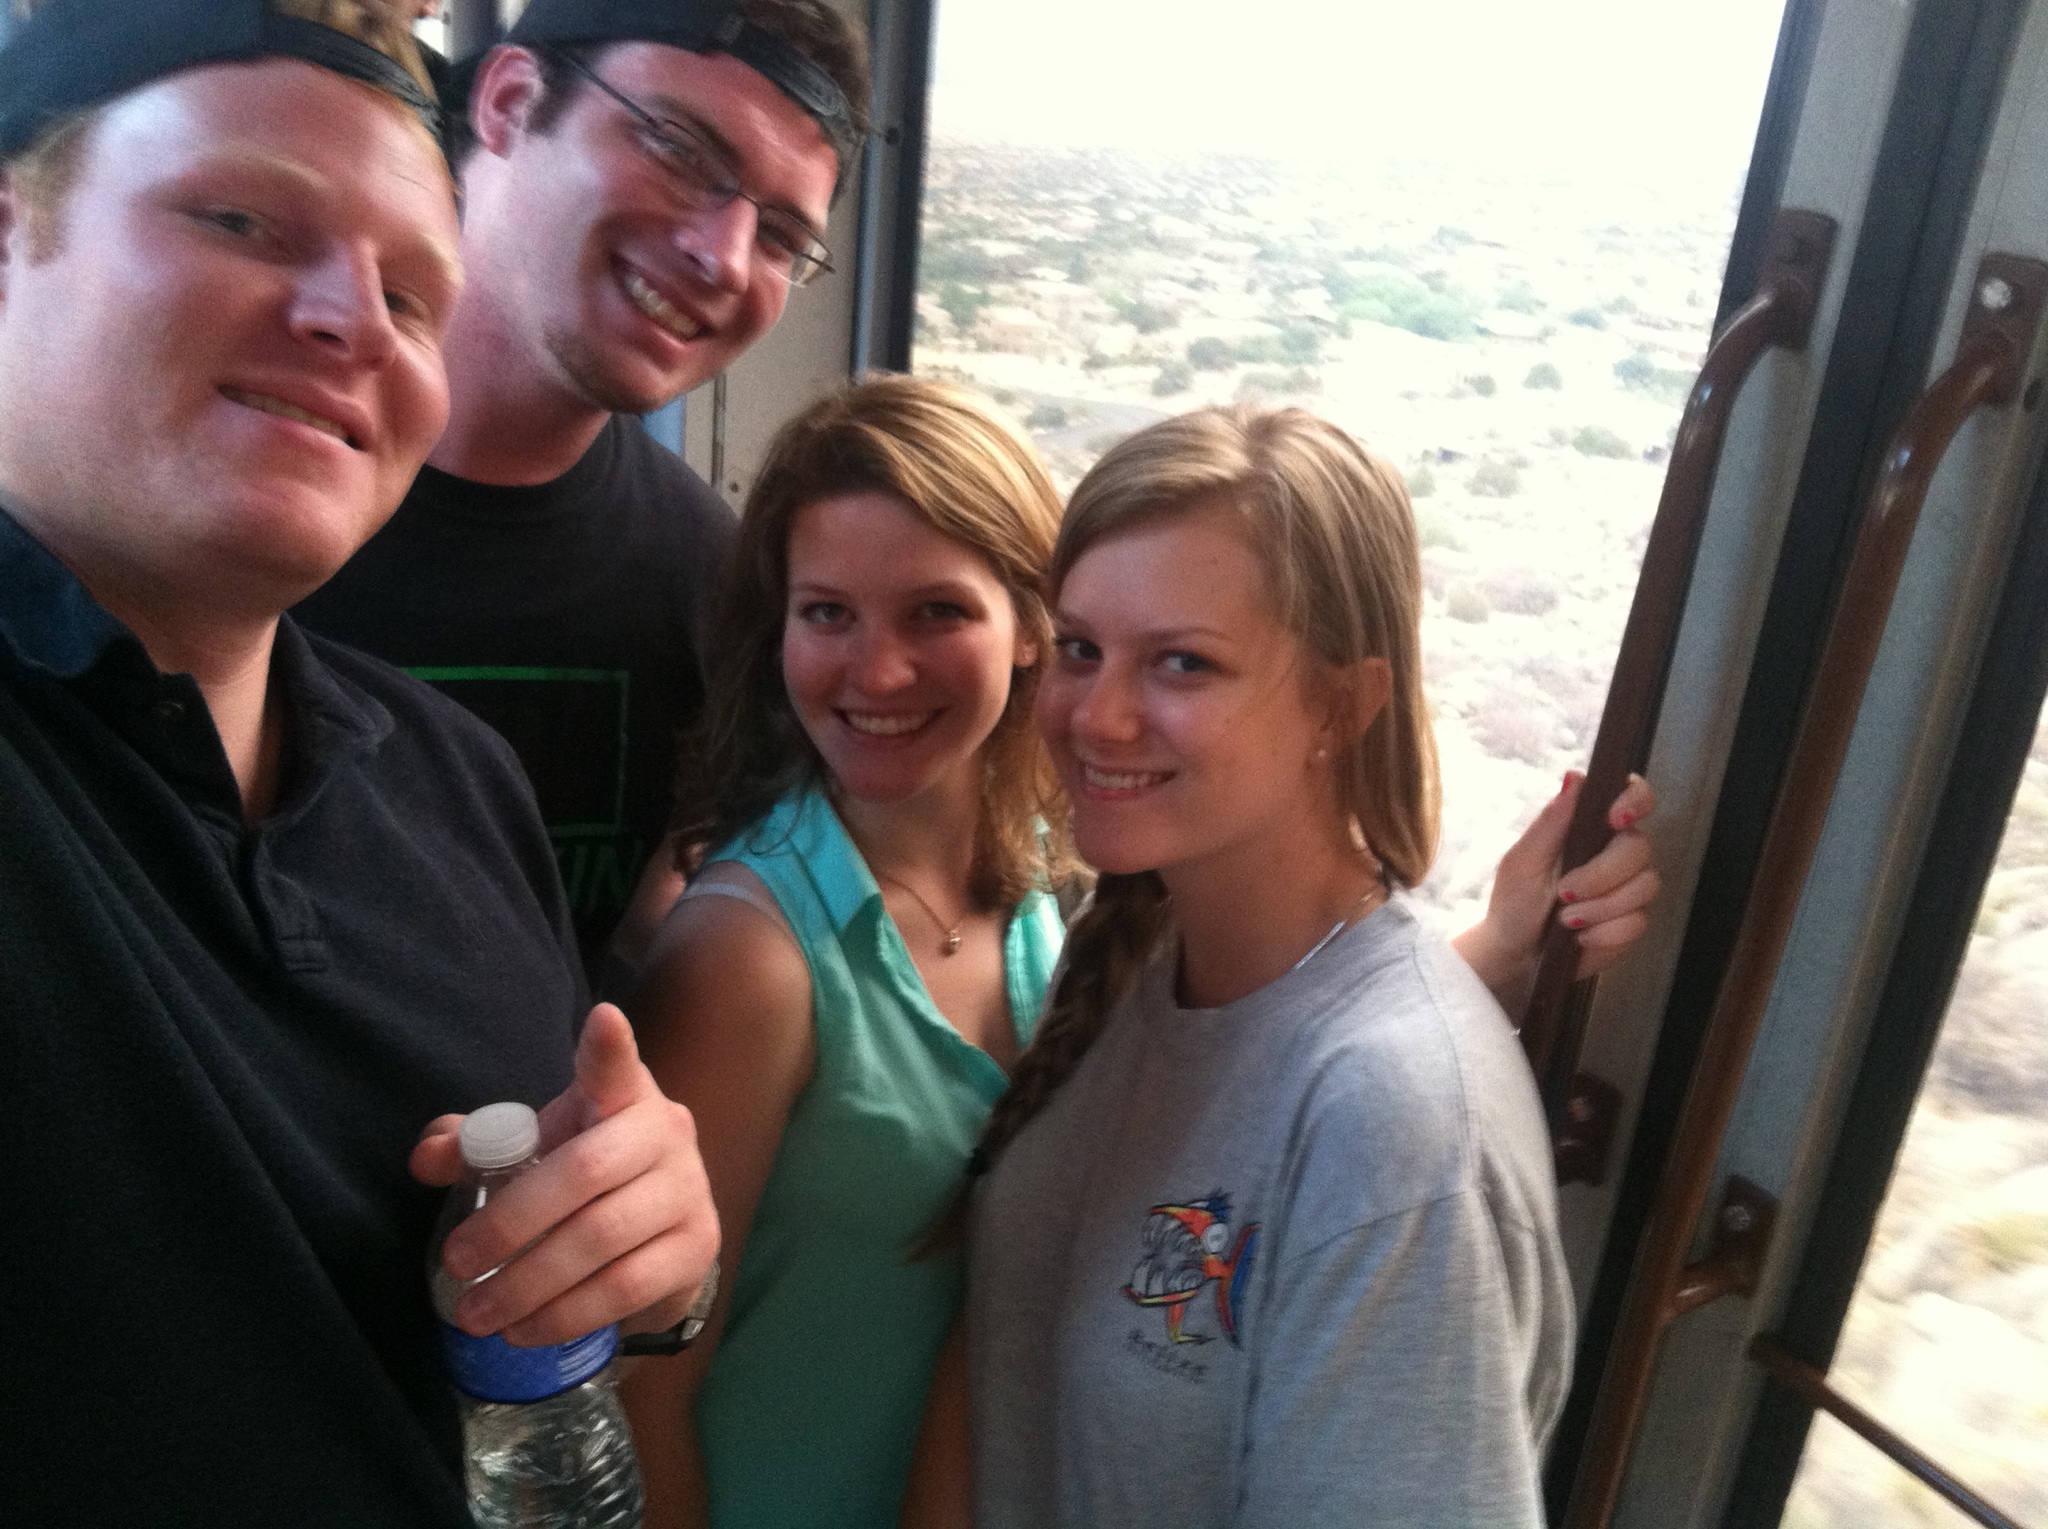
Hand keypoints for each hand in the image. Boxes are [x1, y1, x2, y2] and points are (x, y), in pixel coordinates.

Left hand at [412, 1003, 719, 1346]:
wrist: (657, 1234)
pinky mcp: (697, 1249)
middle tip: (456, 1263)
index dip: (609, 1047)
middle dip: (511, 1222)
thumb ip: (478, 1147)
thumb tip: (426, 1158)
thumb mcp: (533, 1151)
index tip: (602, 1019)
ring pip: (603, 1239)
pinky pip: (627, 1287)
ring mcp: (689, 1192)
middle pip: (586, 1171)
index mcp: (622, 1098)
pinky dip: (566, 1314)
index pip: (616, 1067)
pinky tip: (525, 1329)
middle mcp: (666, 1134)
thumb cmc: (582, 1179)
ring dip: (529, 1284)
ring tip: (477, 1312)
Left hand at [1454, 771, 1660, 1007]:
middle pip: (1639, 848)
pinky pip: (1638, 922)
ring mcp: (1629, 887)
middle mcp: (1616, 851)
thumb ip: (1551, 822)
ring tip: (1565, 920)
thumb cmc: (1514, 901)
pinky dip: (1605, 933)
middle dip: (1602, 875)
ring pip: (1644, 886)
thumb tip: (1574, 777)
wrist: (1515, 954)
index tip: (1615, 819)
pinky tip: (1580, 938)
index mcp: (1590, 827)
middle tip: (1564, 894)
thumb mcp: (1523, 861)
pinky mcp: (1633, 921)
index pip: (1632, 794)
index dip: (1635, 800)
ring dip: (1600, 907)